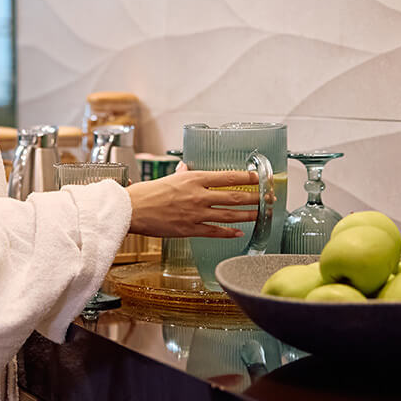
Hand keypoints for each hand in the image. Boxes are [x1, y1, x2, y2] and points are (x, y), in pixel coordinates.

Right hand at [127, 170, 266, 238]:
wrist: (133, 210)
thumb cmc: (147, 193)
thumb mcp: (168, 178)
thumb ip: (182, 174)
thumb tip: (186, 168)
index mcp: (194, 179)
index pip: (227, 177)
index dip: (247, 178)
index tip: (259, 179)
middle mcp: (199, 195)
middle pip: (234, 196)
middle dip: (255, 198)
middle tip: (268, 199)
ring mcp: (196, 213)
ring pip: (229, 215)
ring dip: (248, 215)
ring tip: (260, 215)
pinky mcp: (190, 229)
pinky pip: (215, 231)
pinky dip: (229, 233)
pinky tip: (239, 233)